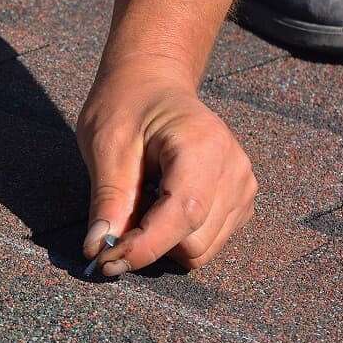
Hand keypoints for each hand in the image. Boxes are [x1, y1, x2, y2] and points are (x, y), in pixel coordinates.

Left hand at [76, 58, 256, 275]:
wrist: (151, 82)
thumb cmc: (126, 104)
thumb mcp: (105, 143)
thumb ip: (108, 198)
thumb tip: (100, 249)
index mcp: (203, 145)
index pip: (184, 215)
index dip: (145, 246)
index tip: (106, 260)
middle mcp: (234, 168)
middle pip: (194, 242)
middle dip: (149, 244)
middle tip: (112, 224)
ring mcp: (242, 185)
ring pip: (202, 249)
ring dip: (162, 242)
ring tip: (138, 203)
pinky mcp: (239, 199)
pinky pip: (208, 240)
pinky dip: (177, 236)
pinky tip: (157, 204)